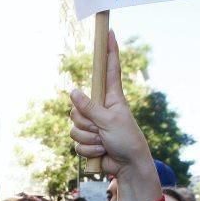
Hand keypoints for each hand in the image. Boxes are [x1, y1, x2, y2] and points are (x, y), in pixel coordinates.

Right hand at [69, 31, 152, 178]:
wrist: (127, 166)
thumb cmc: (127, 140)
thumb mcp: (109, 121)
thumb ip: (89, 107)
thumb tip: (72, 91)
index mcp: (112, 98)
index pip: (110, 70)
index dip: (110, 52)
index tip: (110, 34)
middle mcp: (100, 109)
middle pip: (78, 107)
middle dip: (86, 122)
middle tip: (102, 130)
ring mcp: (93, 125)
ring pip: (74, 127)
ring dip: (88, 139)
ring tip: (104, 143)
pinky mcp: (87, 141)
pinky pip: (75, 143)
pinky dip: (87, 150)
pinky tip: (100, 152)